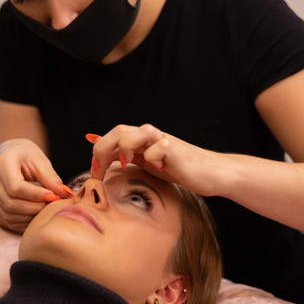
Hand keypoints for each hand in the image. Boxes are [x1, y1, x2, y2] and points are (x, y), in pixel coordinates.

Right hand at [0, 138, 72, 232]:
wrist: (9, 152)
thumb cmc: (25, 154)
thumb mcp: (40, 160)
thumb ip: (50, 178)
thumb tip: (63, 194)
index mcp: (1, 162)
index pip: (15, 187)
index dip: (35, 196)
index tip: (53, 197)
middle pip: (10, 203)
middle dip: (34, 208)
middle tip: (51, 205)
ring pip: (7, 213)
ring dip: (29, 216)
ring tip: (45, 209)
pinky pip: (6, 218)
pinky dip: (23, 220)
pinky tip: (35, 214)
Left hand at [86, 125, 217, 195]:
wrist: (210, 174)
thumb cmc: (178, 169)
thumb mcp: (146, 164)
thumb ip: (127, 157)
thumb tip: (101, 156)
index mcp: (140, 140)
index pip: (111, 137)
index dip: (98, 153)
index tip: (93, 173)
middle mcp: (150, 137)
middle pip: (120, 130)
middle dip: (104, 148)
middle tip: (100, 170)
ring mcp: (164, 141)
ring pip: (140, 131)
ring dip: (127, 147)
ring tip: (127, 164)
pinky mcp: (177, 151)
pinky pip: (160, 147)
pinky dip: (154, 158)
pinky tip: (159, 169)